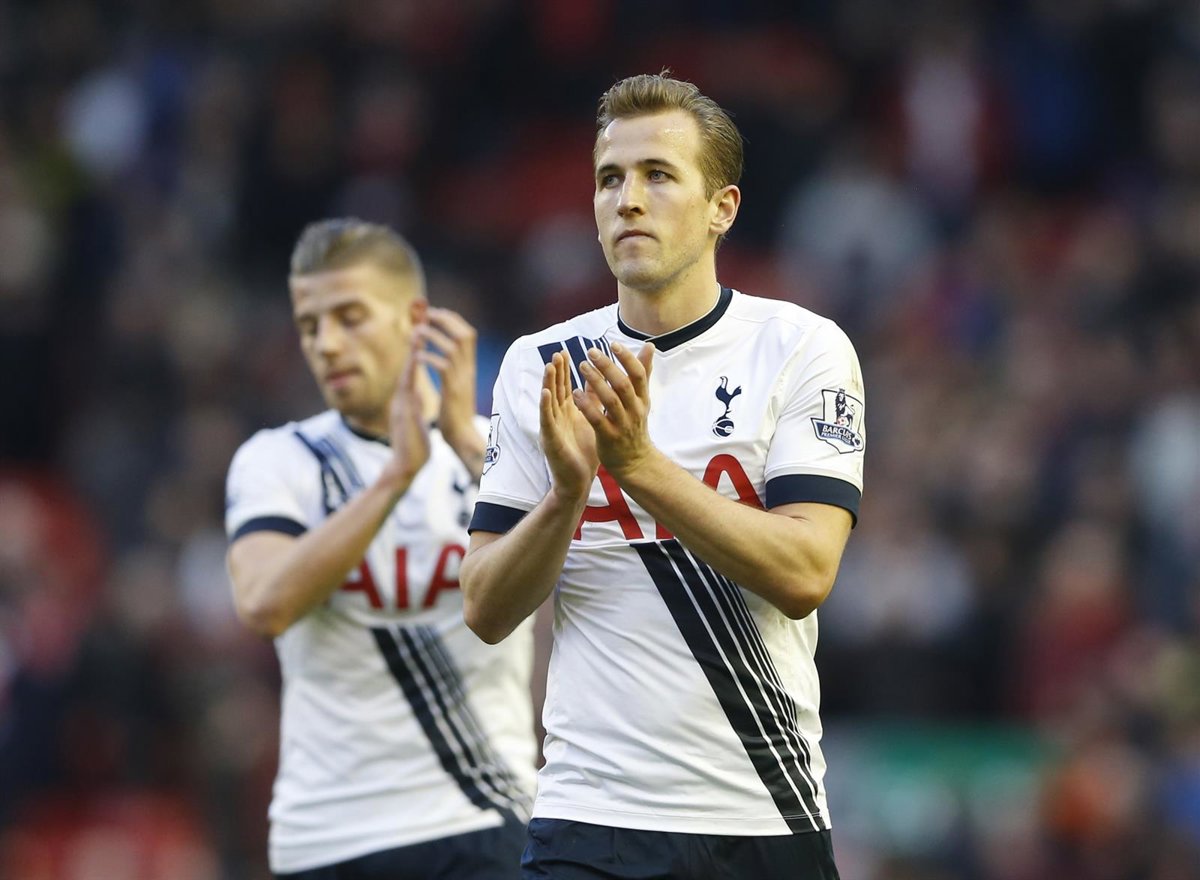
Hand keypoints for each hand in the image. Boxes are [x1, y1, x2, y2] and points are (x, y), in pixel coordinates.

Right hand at [380, 341, 430, 495]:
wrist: (405, 467)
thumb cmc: (412, 446)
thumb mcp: (415, 419)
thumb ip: (414, 405)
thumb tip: (416, 394)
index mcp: (407, 398)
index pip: (413, 366)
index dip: (418, 346)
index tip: (423, 326)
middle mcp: (402, 397)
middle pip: (408, 363)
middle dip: (413, 340)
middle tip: (418, 317)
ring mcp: (401, 404)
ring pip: (406, 372)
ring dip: (411, 352)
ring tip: (417, 331)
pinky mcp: (403, 414)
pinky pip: (407, 391)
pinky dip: (410, 374)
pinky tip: (415, 361)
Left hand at [415, 307, 484, 476]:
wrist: (462, 436)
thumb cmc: (456, 414)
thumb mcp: (458, 387)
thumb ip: (455, 371)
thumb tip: (451, 359)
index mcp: (469, 367)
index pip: (467, 334)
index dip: (452, 320)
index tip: (435, 313)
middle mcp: (468, 369)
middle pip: (464, 334)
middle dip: (445, 320)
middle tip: (427, 315)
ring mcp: (462, 379)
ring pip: (452, 347)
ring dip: (433, 335)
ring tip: (417, 332)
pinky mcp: (453, 390)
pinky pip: (442, 367)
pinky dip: (429, 357)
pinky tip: (417, 357)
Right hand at [540, 351, 597, 501]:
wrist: (579, 481)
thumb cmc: (584, 453)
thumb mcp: (590, 421)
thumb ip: (592, 401)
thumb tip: (599, 381)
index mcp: (567, 412)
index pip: (565, 387)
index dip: (565, 370)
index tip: (566, 352)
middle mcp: (557, 417)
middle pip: (555, 389)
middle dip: (556, 371)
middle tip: (557, 352)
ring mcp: (551, 427)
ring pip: (548, 401)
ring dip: (548, 383)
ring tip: (550, 365)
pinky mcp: (550, 439)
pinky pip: (547, 420)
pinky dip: (545, 406)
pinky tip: (545, 393)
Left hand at [574, 342, 654, 479]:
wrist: (635, 462)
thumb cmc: (635, 425)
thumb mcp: (642, 399)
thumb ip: (643, 373)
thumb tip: (649, 346)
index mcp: (642, 399)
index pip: (638, 375)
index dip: (627, 359)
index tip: (613, 344)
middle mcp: (635, 411)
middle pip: (623, 385)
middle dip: (608, 367)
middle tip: (591, 352)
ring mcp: (622, 425)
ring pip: (610, 400)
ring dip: (595, 382)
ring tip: (582, 366)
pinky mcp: (609, 438)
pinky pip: (597, 419)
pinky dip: (586, 405)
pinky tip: (575, 394)